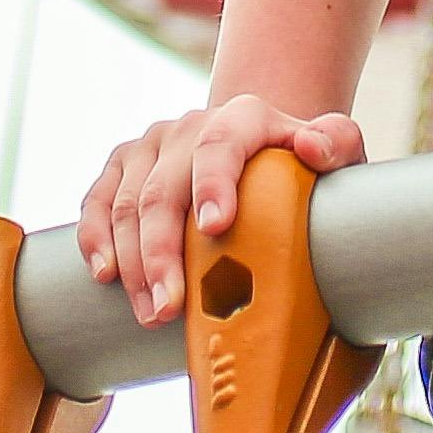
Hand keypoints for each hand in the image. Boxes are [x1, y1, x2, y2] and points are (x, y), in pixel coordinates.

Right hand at [71, 93, 365, 325]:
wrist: (260, 149)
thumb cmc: (301, 167)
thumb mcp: (335, 152)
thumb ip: (337, 143)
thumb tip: (313, 149)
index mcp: (243, 118)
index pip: (220, 143)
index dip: (213, 183)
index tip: (215, 227)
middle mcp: (189, 126)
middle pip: (163, 188)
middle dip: (161, 253)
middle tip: (168, 308)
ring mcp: (151, 146)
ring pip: (125, 202)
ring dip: (131, 262)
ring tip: (150, 313)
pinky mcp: (123, 166)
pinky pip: (97, 201)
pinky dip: (94, 238)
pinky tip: (104, 275)